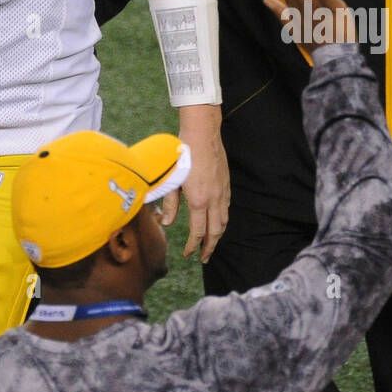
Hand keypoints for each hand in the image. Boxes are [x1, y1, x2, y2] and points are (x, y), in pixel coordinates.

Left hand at [162, 105, 229, 261]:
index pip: (198, 232)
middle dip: (209, 247)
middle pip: (216, 231)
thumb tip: (165, 223)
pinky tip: (216, 221)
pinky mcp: (226, 183)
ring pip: (224, 221)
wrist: (202, 132)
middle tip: (203, 258)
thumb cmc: (182, 153)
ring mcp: (222, 191)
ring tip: (210, 244)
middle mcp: (214, 199)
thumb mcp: (171, 179)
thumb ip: (169, 203)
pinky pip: (226, 208)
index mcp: (198, 200)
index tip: (188, 255)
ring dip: (218, 235)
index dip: (193, 246)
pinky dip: (222, 220)